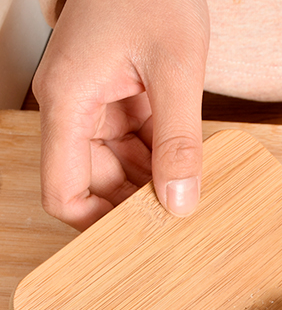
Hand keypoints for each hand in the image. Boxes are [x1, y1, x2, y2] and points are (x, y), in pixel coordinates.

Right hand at [33, 0, 209, 229]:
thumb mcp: (176, 68)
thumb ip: (178, 140)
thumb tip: (180, 202)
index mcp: (68, 100)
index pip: (62, 189)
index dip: (95, 224)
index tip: (137, 241)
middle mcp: (74, 106)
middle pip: (94, 183)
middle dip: (133, 205)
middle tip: (179, 225)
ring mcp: (96, 103)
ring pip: (118, 168)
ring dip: (153, 185)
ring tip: (192, 197)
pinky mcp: (120, 98)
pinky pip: (136, 145)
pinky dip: (162, 160)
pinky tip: (189, 168)